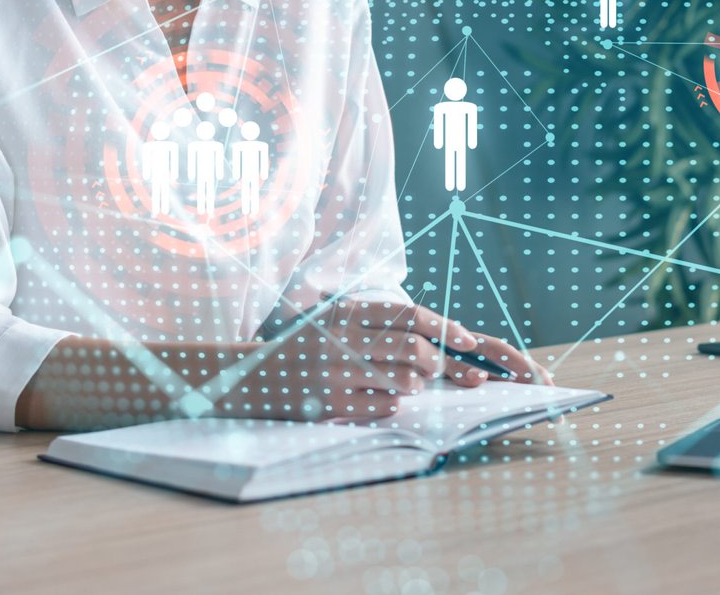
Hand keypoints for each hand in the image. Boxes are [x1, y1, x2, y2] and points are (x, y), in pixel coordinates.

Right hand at [248, 299, 552, 422]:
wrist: (252, 378)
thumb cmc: (304, 347)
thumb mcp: (333, 320)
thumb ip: (375, 320)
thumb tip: (431, 330)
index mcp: (346, 313)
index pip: (408, 315)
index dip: (444, 327)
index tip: (467, 338)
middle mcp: (342, 340)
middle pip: (412, 349)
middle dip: (437, 362)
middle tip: (440, 369)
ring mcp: (337, 374)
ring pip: (403, 382)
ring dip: (415, 385)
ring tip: (408, 383)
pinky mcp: (332, 405)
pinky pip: (384, 407)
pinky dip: (392, 404)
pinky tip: (380, 398)